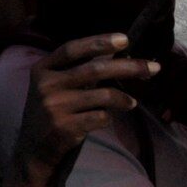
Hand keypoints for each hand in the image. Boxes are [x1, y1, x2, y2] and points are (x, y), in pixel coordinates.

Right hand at [14, 33, 156, 179]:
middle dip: (129, 67)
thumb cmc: (51, 108)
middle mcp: (46, 85)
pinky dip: (109, 117)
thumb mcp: (52, 85)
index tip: (125, 39)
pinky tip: (107, 118)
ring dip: (124, 99)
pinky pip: (100, 117)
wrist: (33, 146)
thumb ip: (76, 70)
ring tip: (131, 103)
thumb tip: (116, 55)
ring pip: (103, 96)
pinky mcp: (65, 127)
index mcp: (42, 69)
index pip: (72, 49)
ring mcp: (54, 106)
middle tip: (153, 68)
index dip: (98, 42)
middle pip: (95, 70)